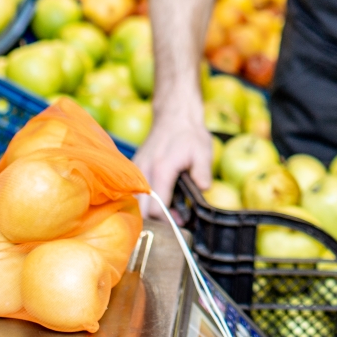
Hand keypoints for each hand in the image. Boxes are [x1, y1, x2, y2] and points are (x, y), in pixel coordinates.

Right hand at [136, 90, 211, 213]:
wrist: (174, 115)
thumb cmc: (190, 135)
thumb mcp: (203, 152)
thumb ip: (202, 173)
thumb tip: (203, 190)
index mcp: (161, 171)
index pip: (155, 210)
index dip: (168, 221)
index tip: (181, 220)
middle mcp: (143, 172)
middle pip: (141, 212)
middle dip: (157, 221)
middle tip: (175, 218)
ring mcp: (136, 170)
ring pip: (134, 203)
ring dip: (149, 211)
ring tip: (168, 208)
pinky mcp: (134, 168)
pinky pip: (133, 192)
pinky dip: (144, 200)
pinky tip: (159, 197)